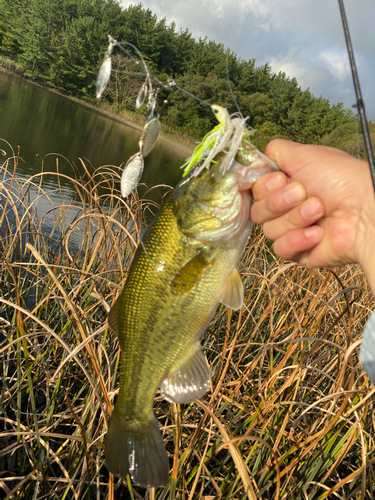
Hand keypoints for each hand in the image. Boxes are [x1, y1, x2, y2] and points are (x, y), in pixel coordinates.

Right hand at [251, 139, 374, 289]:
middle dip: (280, 201)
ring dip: (295, 218)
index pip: (255, 190)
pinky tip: (318, 233)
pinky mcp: (298, 252)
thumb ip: (276, 152)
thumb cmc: (341, 179)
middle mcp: (287, 207)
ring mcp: (292, 230)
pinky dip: (298, 239)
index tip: (282, 179)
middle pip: (258, 211)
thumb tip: (254, 158)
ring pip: (269, 230)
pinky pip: (280, 248)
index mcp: (286, 185)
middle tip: (304, 193)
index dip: (265, 185)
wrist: (364, 211)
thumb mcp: (306, 155)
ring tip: (320, 211)